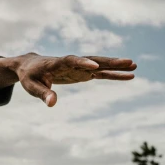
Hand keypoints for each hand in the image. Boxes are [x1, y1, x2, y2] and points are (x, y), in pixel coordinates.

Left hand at [14, 53, 136, 106]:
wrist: (30, 65)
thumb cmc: (29, 76)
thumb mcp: (31, 86)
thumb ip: (42, 94)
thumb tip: (52, 104)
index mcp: (55, 63)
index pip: (69, 60)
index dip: (81, 62)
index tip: (95, 65)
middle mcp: (70, 62)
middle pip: (91, 60)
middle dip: (109, 61)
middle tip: (128, 61)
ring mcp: (78, 67)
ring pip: (99, 65)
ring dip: (116, 66)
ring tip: (135, 65)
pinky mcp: (82, 72)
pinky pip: (100, 73)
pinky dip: (113, 74)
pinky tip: (129, 75)